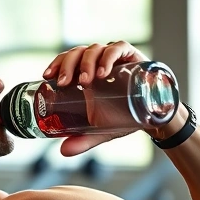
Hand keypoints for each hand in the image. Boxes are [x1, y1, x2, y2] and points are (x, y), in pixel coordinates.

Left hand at [42, 41, 151, 156]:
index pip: (67, 60)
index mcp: (87, 74)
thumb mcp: (101, 130)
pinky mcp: (132, 56)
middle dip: (68, 65)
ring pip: (95, 49)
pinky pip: (118, 48)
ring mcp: (115, 57)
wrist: (152, 117)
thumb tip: (63, 151)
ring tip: (85, 81)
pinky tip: (104, 72)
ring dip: (87, 63)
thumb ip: (82, 140)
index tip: (47, 75)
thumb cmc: (123, 117)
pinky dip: (108, 56)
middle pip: (78, 52)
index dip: (56, 63)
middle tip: (64, 82)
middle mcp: (98, 62)